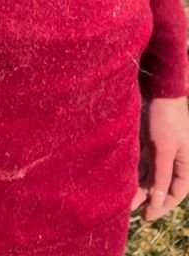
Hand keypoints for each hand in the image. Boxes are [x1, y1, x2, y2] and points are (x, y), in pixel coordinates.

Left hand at [131, 96, 188, 219]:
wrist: (158, 88)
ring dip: (138, 184)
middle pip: (161, 184)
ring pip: (150, 173)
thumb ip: (161, 176)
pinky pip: (143, 160)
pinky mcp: (150, 140)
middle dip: (146, 196)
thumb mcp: (162, 150)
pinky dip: (135, 169)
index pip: (175, 193)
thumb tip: (157, 201)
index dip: (161, 206)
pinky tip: (123, 178)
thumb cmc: (164, 118)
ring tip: (122, 197)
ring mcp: (162, 149)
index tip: (146, 216)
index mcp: (186, 164)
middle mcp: (175, 158)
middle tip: (128, 209)